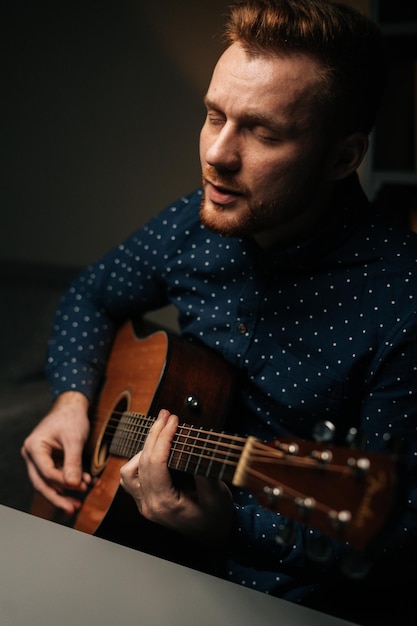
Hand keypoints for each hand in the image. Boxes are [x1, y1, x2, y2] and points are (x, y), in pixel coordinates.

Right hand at [21, 391, 91, 513]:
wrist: (72, 405)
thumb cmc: (71, 417)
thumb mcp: (74, 440)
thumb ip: (73, 463)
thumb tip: (74, 486)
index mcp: (34, 447)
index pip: (46, 472)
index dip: (62, 482)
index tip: (79, 488)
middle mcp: (32, 454)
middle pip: (42, 482)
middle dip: (58, 497)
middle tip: (73, 508)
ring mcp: (39, 458)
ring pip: (48, 482)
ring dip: (65, 491)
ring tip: (80, 499)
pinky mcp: (48, 460)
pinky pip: (55, 475)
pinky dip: (68, 481)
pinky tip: (83, 483)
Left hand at [120, 409, 232, 545]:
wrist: (217, 537)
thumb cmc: (218, 518)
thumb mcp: (217, 495)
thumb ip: (203, 471)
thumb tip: (190, 444)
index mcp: (164, 504)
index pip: (155, 463)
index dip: (163, 437)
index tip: (173, 420)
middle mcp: (149, 505)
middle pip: (142, 462)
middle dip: (154, 434)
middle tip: (166, 416)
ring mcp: (144, 505)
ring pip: (129, 470)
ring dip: (143, 448)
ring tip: (160, 432)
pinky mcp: (145, 501)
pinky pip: (132, 478)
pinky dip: (139, 460)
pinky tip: (154, 450)